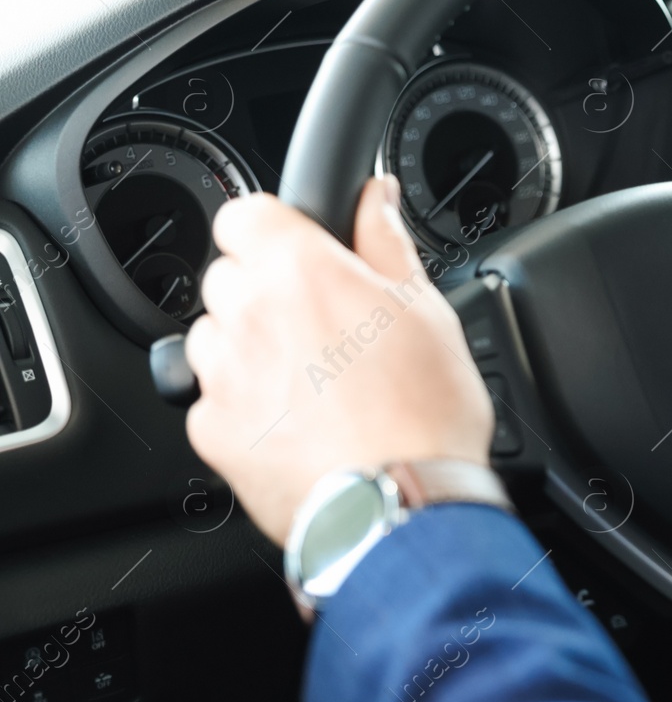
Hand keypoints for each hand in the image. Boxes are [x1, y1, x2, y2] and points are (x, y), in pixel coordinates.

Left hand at [185, 176, 493, 545]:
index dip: (276, 229)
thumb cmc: (424, 412)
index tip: (304, 250)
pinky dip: (247, 406)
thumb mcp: (428, 310)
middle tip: (327, 326)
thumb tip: (375, 197)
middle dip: (269, 292)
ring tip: (315, 380)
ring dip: (252, 347)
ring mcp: (222, 378)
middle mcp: (247, 316)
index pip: (244, 213)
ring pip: (216, 338)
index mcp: (298, 271)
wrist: (402, 504)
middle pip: (230, 277)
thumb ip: (388, 242)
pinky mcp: (214, 432)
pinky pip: (215, 400)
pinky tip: (300, 422)